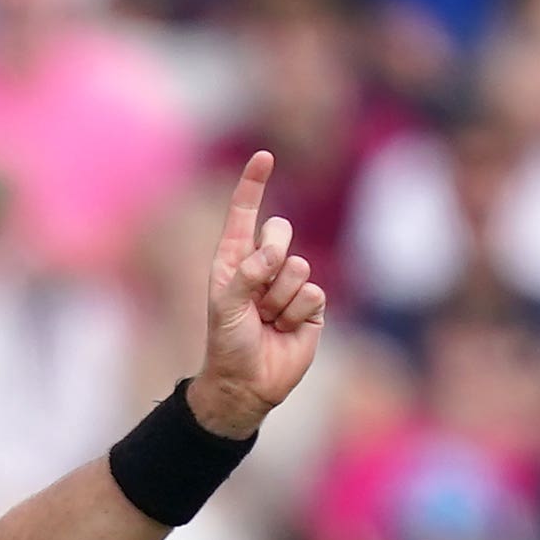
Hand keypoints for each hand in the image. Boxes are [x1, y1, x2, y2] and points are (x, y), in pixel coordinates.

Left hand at [192, 151, 326, 437]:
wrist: (247, 383)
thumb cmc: (227, 344)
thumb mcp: (226, 307)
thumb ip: (247, 274)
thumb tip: (277, 255)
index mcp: (233, 261)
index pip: (244, 215)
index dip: (253, 186)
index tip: (264, 156)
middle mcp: (262, 267)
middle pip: (281, 231)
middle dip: (271, 255)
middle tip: (257, 291)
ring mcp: (289, 285)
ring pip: (299, 267)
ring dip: (279, 298)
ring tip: (266, 321)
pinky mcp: (311, 305)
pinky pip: (314, 293)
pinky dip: (296, 313)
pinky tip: (284, 330)